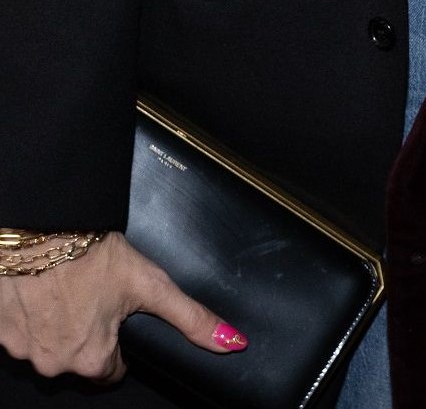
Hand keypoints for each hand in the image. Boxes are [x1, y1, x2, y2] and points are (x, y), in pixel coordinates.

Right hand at [0, 231, 245, 382]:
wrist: (41, 225)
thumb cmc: (94, 253)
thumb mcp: (151, 283)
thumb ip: (191, 318)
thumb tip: (234, 343)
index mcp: (92, 360)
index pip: (111, 370)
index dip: (118, 341)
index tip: (117, 314)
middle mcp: (55, 364)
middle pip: (78, 357)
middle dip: (86, 330)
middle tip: (92, 292)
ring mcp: (23, 349)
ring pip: (47, 344)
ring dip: (56, 321)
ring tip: (67, 285)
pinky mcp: (0, 330)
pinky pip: (18, 330)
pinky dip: (29, 312)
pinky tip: (41, 287)